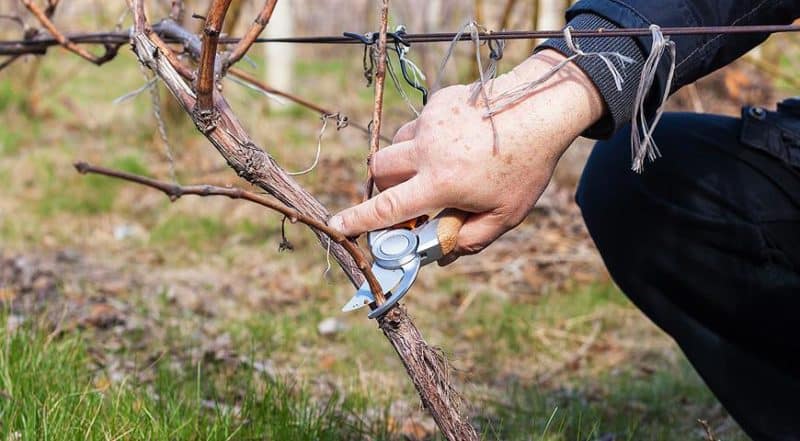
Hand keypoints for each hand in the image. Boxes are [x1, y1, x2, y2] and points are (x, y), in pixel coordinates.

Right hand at [329, 50, 603, 263]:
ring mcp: (430, 122)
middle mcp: (427, 150)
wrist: (540, 108)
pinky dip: (428, 139)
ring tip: (440, 167)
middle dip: (384, 186)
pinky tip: (458, 142)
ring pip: (397, 145)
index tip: (337, 226)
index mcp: (440, 182)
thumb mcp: (505, 215)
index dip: (359, 220)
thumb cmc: (526, 167)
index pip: (388, 207)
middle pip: (379, 169)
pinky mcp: (438, 102)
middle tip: (407, 196)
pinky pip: (419, 125)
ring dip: (406, 161)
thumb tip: (442, 255)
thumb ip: (470, 239)